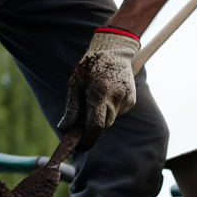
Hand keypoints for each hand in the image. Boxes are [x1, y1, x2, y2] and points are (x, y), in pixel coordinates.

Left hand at [59, 27, 139, 151]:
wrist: (114, 51)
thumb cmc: (89, 67)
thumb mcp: (74, 85)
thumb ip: (71, 109)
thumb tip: (64, 129)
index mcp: (99, 93)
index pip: (95, 126)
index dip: (87, 139)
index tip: (79, 146)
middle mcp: (115, 98)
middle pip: (103, 124)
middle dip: (93, 124)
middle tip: (85, 110)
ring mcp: (126, 99)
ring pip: (110, 119)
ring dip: (102, 114)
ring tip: (98, 95)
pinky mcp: (132, 100)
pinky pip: (118, 112)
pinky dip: (111, 108)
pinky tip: (109, 93)